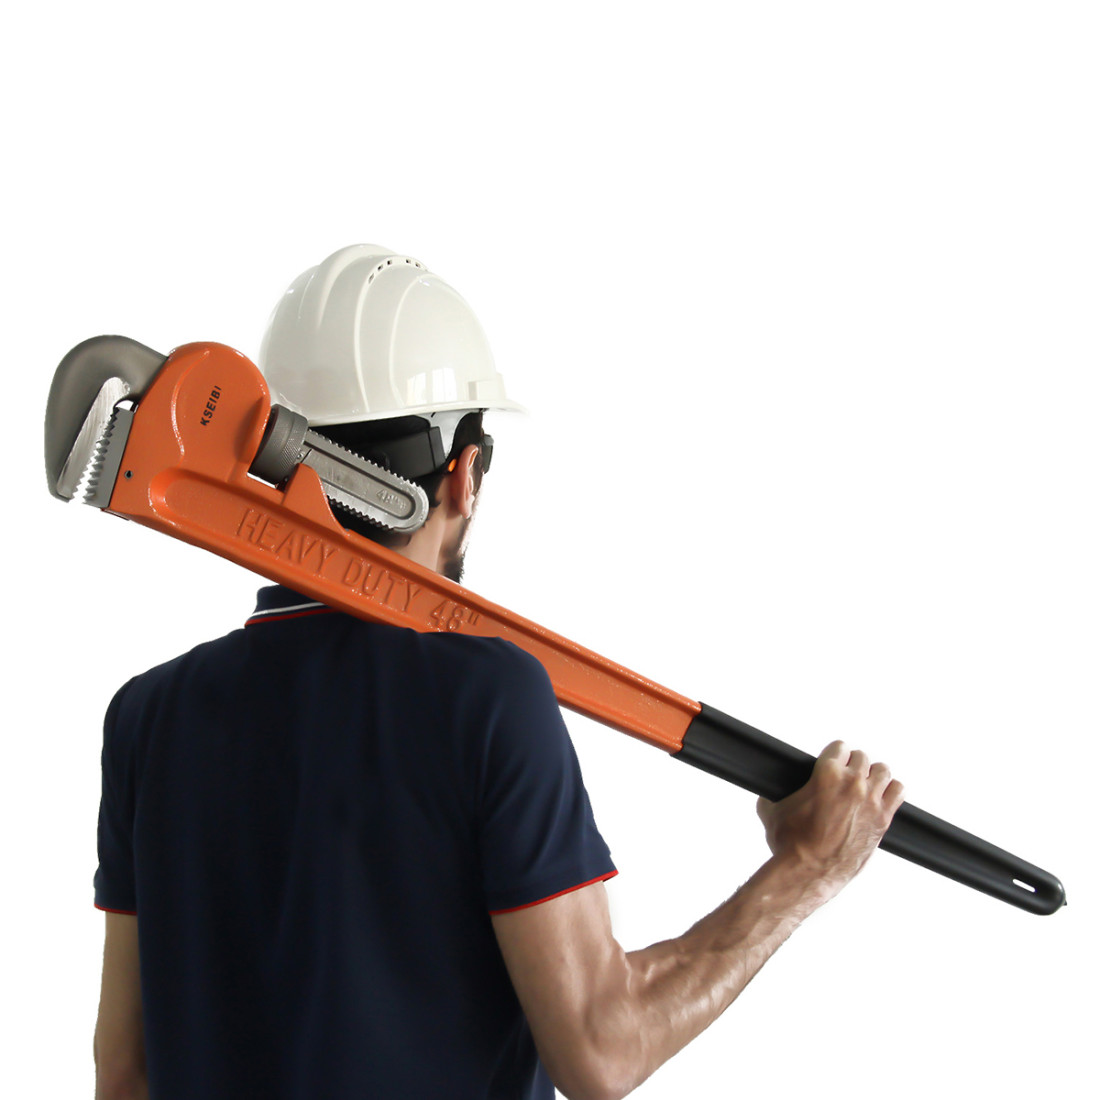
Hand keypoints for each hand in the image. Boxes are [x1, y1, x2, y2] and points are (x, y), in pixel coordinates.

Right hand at [756, 741, 904, 897]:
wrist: (808, 871)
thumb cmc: (790, 843)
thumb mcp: (771, 810)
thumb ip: (773, 792)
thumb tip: (770, 789)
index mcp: (827, 773)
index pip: (840, 747)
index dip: (834, 754)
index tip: (833, 761)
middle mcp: (852, 782)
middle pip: (862, 757)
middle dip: (852, 764)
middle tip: (845, 776)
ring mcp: (871, 800)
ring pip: (882, 770)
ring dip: (872, 775)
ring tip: (864, 784)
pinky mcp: (882, 819)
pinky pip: (898, 791)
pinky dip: (890, 791)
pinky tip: (880, 797)